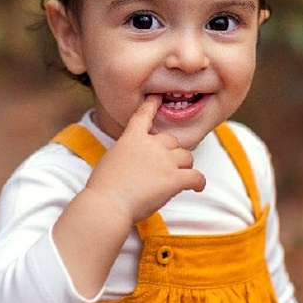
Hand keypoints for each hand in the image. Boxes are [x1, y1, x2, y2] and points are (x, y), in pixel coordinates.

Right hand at [84, 95, 205, 223]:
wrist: (108, 204)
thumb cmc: (104, 187)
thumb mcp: (111, 160)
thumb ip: (127, 153)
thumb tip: (138, 162)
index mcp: (132, 137)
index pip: (143, 115)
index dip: (152, 105)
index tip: (157, 98)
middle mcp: (151, 145)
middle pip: (172, 141)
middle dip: (172, 152)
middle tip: (166, 168)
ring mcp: (164, 161)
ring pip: (186, 157)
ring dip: (185, 166)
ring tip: (180, 179)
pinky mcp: (174, 179)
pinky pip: (196, 176)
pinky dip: (199, 182)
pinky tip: (197, 187)